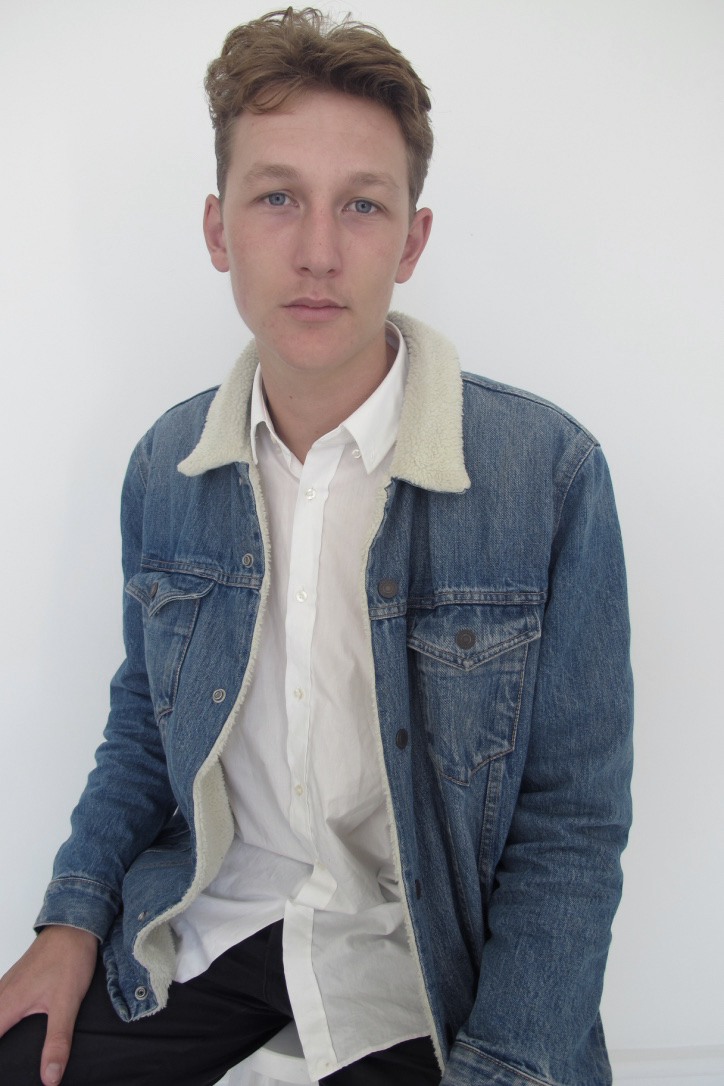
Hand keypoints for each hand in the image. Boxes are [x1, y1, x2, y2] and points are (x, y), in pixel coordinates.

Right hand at [0, 925, 97, 1084]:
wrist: (74, 926)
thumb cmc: (69, 960)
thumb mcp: (66, 1004)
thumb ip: (57, 1041)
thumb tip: (49, 1079)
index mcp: (6, 1006)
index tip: (4, 1075)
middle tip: (10, 1070)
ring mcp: (3, 988)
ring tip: (9, 1060)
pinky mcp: (12, 983)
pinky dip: (1, 1021)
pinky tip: (10, 1028)